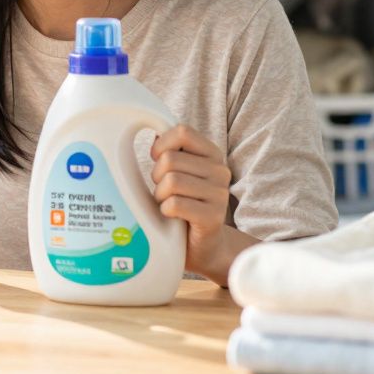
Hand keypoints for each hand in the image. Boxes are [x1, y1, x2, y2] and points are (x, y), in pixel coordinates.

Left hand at [150, 124, 232, 273]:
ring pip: (171, 181)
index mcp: (212, 154)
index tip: (157, 159)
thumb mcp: (178, 172)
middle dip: (156, 176)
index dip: (161, 144)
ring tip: (167, 203)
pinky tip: (172, 216)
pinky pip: (175, 204)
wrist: (202, 244)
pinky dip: (165, 210)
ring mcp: (220, 194)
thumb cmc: (183, 203)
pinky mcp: (213, 217)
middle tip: (163, 190)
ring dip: (160, 195)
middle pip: (170, 159)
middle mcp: (220, 170)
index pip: (182, 131)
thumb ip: (171, 151)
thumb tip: (153, 129)